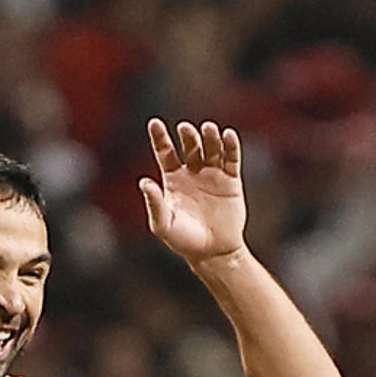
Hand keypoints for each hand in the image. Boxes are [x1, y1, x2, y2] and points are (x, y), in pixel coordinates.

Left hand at [140, 119, 247, 265]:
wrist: (213, 253)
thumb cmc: (184, 240)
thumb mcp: (163, 224)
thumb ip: (154, 203)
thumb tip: (144, 182)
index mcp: (173, 179)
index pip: (165, 152)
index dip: (160, 137)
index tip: (154, 123)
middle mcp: (192, 172)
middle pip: (190, 147)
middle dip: (189, 136)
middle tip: (186, 129)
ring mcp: (213, 174)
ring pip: (211, 149)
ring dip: (210, 137)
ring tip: (208, 129)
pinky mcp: (231, 181)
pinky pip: (231, 159)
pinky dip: (231, 146)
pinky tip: (227, 135)